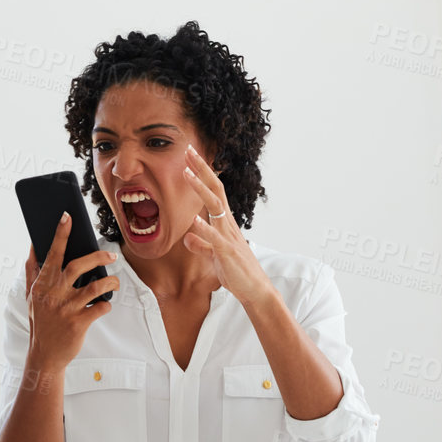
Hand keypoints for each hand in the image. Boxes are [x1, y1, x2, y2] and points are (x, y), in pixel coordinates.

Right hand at [24, 213, 119, 370]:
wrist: (44, 355)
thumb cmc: (40, 321)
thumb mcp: (32, 296)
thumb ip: (33, 271)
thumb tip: (33, 245)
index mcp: (43, 285)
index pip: (53, 254)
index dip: (60, 234)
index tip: (67, 216)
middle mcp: (54, 294)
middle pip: (78, 266)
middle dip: (98, 257)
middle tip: (111, 255)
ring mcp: (67, 309)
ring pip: (95, 287)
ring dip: (110, 282)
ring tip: (115, 282)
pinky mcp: (79, 324)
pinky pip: (100, 308)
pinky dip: (107, 304)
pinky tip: (105, 304)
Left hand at [181, 144, 273, 308]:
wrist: (255, 290)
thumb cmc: (236, 271)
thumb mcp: (213, 255)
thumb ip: (201, 244)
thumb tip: (188, 235)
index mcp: (224, 223)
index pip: (214, 191)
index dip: (202, 174)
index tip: (190, 158)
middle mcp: (228, 224)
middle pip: (216, 190)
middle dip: (202, 170)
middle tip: (189, 151)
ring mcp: (229, 237)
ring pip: (215, 206)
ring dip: (200, 189)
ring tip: (186, 173)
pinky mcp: (228, 252)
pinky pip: (215, 238)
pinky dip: (205, 228)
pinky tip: (194, 220)